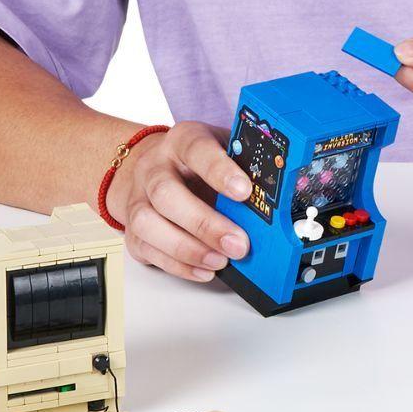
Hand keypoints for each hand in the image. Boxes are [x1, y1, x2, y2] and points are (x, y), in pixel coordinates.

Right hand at [107, 120, 251, 280]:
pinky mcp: (133, 230)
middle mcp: (155, 169)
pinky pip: (148, 250)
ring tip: (220, 261)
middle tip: (239, 244)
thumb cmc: (199, 161)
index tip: (244, 191)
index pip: (196, 149)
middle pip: (167, 194)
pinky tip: (204, 270)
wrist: (152, 166)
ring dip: (187, 248)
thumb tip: (279, 193)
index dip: (219, 170)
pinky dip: (178, 265)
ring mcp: (139, 199)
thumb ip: (245, 165)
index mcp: (182, 141)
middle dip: (205, 223)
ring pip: (148, 224)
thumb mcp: (224, 149)